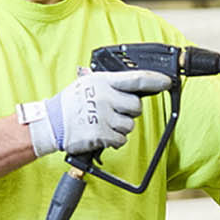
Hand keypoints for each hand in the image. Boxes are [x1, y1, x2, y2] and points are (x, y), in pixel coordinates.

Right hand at [20, 68, 171, 156]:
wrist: (52, 123)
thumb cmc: (72, 103)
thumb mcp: (89, 84)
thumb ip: (111, 85)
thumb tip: (137, 87)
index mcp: (103, 81)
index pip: (136, 79)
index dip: (155, 80)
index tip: (167, 82)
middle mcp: (105, 96)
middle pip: (136, 107)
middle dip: (130, 112)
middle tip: (116, 112)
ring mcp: (103, 115)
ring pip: (129, 125)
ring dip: (120, 128)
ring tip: (104, 124)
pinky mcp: (101, 134)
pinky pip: (120, 139)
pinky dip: (113, 140)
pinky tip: (101, 135)